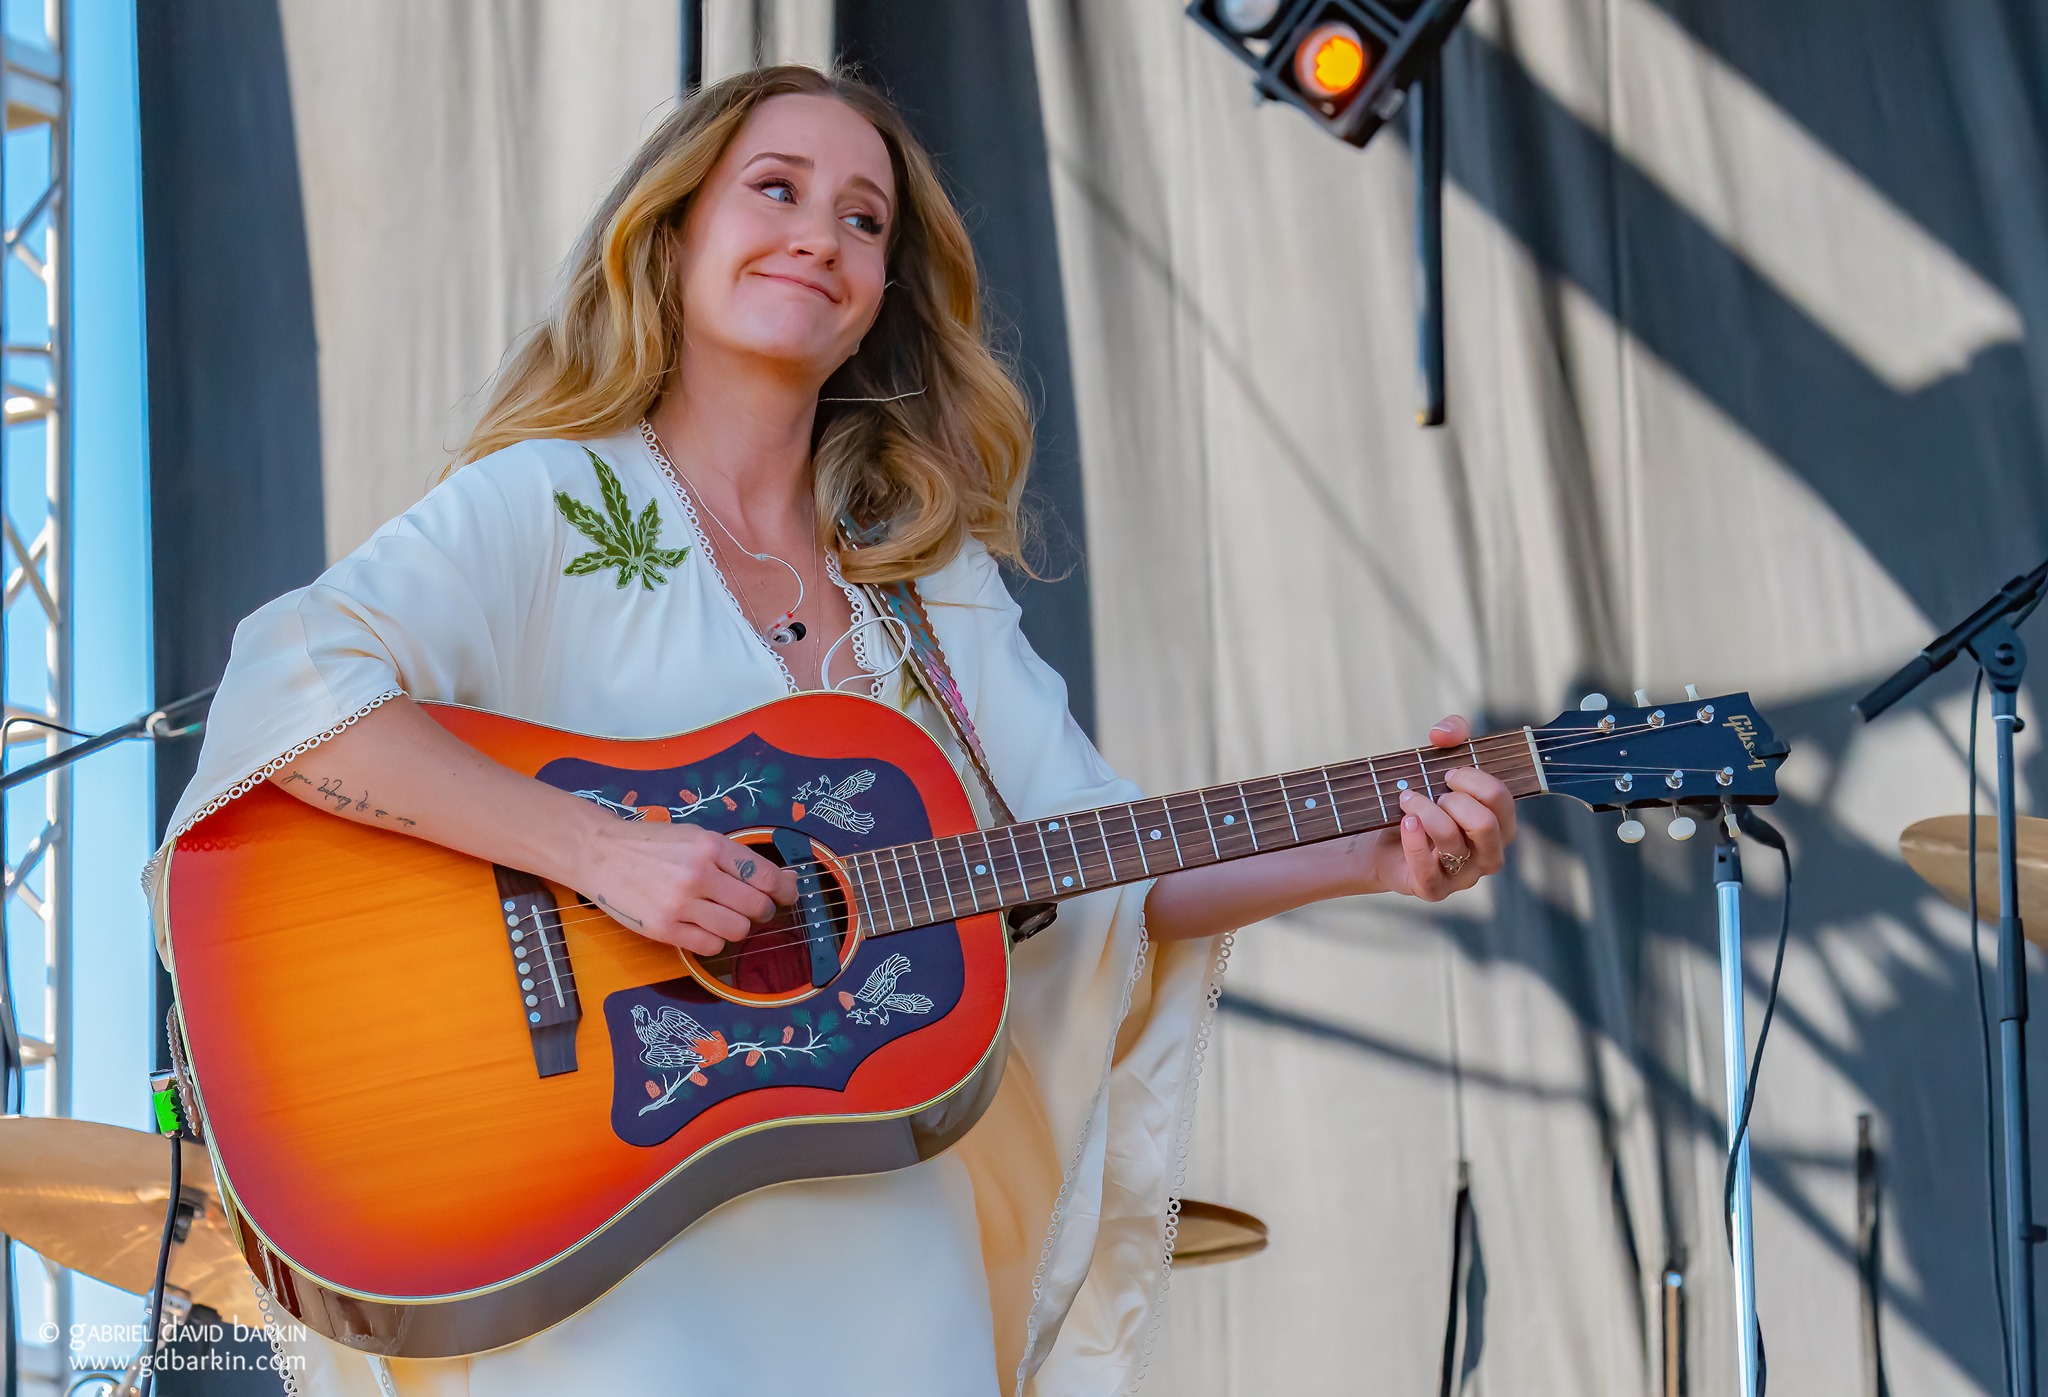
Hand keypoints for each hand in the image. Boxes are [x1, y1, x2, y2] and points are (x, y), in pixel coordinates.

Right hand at [577, 820, 797, 953]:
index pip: (766, 875)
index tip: (787, 895)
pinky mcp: (665, 929)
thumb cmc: (653, 845)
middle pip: (756, 907)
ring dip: (738, 928)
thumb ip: (733, 858)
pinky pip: (710, 946)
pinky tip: (703, 927)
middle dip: (762, 912)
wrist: (600, 854)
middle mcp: (699, 874)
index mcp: (711, 846)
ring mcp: (681, 903)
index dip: (785, 889)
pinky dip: (714, 940)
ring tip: (724, 917)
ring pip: (737, 930)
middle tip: (753, 909)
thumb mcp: (695, 837)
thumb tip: (782, 879)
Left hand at [1358, 714, 1517, 901]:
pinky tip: (1406, 821)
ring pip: (1452, 841)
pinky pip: (1427, 868)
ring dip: (1425, 811)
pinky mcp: (1434, 889)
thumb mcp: (1439, 761)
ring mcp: (1464, 876)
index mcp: (1501, 825)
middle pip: (1485, 823)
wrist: (1381, 843)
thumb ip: (1452, 734)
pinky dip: (1414, 840)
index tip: (1449, 772)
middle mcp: (1489, 853)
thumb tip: (1441, 733)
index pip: (1501, 799)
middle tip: (1434, 792)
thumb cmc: (1422, 802)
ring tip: (1407, 799)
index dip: (1474, 779)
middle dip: (1454, 800)